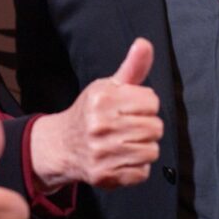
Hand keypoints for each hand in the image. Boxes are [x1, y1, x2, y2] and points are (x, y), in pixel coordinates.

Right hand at [31, 38, 162, 189]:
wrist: (62, 145)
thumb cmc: (91, 112)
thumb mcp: (108, 86)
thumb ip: (132, 67)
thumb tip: (145, 43)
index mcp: (102, 99)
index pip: (152, 102)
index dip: (145, 105)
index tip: (131, 107)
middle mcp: (100, 125)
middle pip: (156, 128)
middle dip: (146, 126)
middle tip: (129, 126)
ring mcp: (102, 152)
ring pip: (152, 151)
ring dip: (143, 148)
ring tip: (126, 142)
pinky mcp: (105, 175)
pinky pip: (143, 172)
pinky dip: (136, 167)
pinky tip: (122, 158)